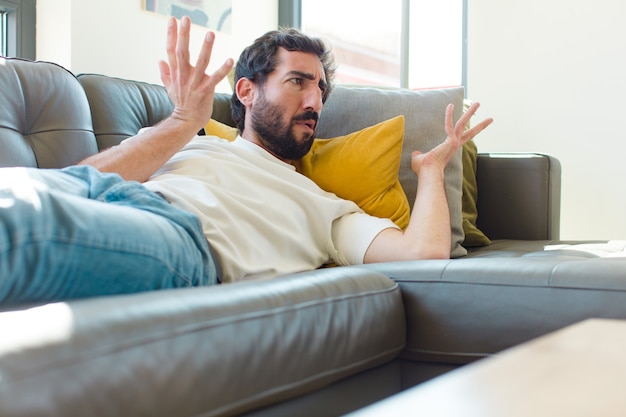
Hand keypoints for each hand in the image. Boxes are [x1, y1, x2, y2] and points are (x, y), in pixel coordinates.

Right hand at [158, 16, 233, 130]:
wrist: (186, 121)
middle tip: (185, 19)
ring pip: (200, 63)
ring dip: (206, 48)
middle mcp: (183, 76)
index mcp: (176, 72)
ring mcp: (194, 83)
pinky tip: (230, 59)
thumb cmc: (181, 103)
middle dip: (183, 35)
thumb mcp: (169, 87)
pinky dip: (223, 69)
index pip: (170, 50)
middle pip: (182, 52)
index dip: (171, 34)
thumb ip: (165, 73)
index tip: (172, 20)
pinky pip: (215, 78)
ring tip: (210, 33)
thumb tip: (160, 60)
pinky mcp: (205, 91)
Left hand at [411, 102, 492, 175]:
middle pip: (470, 132)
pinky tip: (450, 105)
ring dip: (470, 113)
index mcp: (450, 149)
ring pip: (464, 124)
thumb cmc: (424, 169)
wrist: (427, 172)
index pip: (459, 138)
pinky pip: (449, 124)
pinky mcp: (451, 140)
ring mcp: (454, 142)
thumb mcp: (420, 159)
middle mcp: (454, 145)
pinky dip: (449, 114)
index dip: (465, 131)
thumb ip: (419, 154)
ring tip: (478, 103)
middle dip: (480, 125)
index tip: (469, 126)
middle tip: (490, 119)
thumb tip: (416, 153)